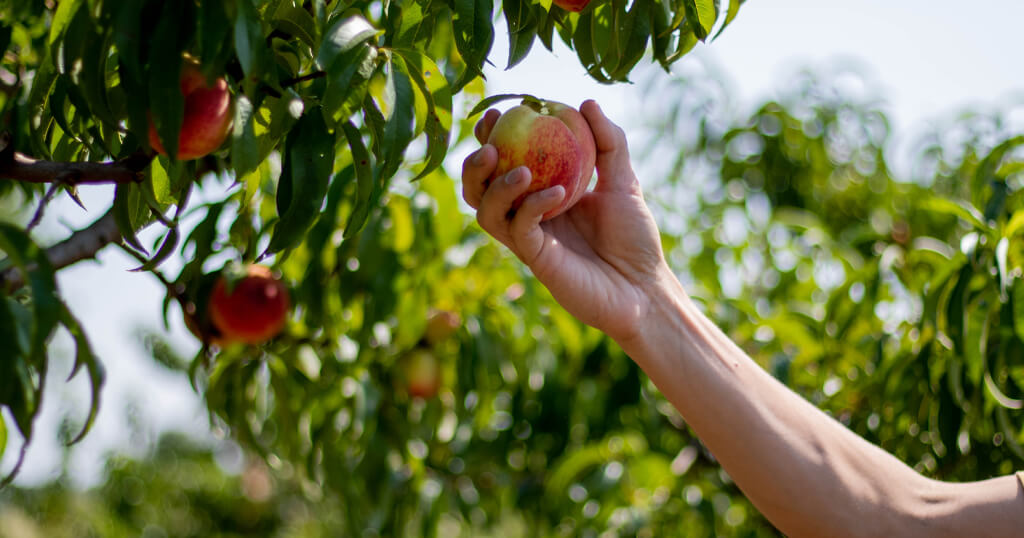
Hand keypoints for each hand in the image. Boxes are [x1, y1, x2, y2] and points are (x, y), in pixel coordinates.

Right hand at [461, 100, 669, 342]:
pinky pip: (521, 229)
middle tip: (490, 143)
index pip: (503, 164)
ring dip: (496, 187)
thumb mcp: (624, 181)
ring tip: (522, 170)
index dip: (490, 139)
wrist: (644, 288)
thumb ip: (608, 143)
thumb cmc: (635, 238)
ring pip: (488, 212)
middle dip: (474, 165)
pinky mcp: (537, 260)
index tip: (496, 114)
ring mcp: (529, 240)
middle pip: (479, 190)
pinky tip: (558, 192)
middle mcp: (527, 217)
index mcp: (540, 195)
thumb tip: (585, 102)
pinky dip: (532, 206)